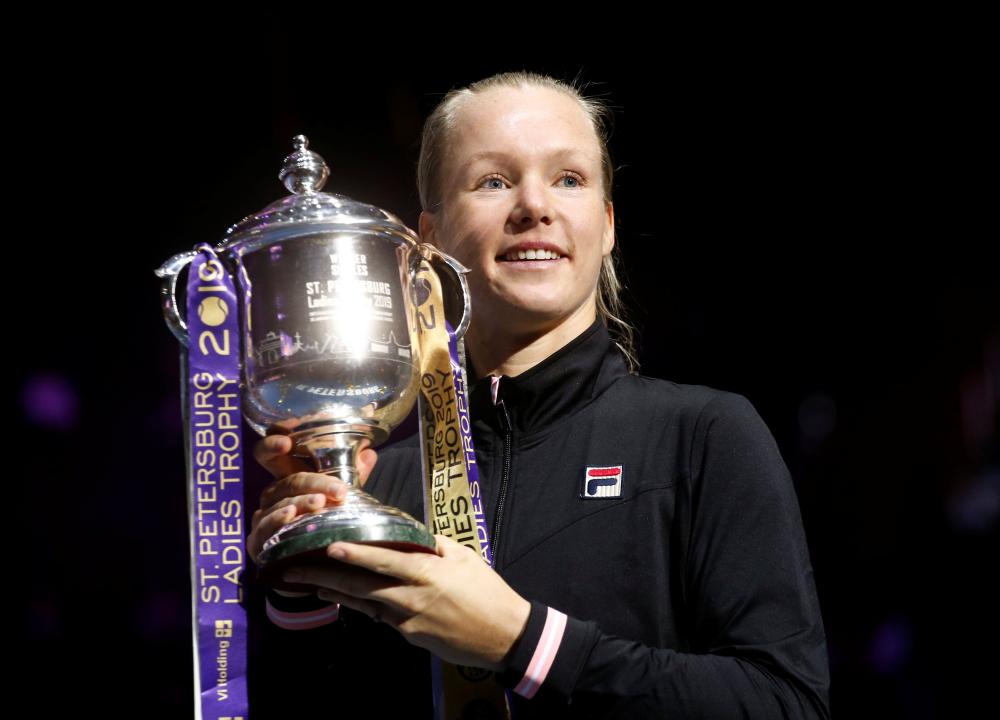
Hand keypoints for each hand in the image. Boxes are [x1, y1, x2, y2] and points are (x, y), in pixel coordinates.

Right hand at [245, 432, 377, 567]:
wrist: (312, 564)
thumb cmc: (324, 523)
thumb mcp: (339, 496)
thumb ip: (353, 475)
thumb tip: (369, 452)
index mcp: (287, 479)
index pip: (269, 455)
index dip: (272, 445)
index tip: (288, 441)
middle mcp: (271, 496)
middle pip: (287, 482)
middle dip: (312, 483)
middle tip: (337, 491)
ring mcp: (262, 517)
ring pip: (278, 504)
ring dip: (301, 502)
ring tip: (320, 503)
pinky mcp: (257, 541)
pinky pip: (264, 528)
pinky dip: (277, 520)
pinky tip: (290, 517)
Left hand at [281, 535, 530, 671]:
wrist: (504, 634)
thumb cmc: (487, 591)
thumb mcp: (464, 557)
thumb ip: (433, 545)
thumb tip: (410, 533)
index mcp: (427, 572)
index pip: (385, 560)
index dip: (356, 554)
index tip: (329, 547)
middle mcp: (412, 596)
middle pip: (362, 585)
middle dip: (326, 576)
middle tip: (296, 569)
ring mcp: (409, 620)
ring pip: (365, 603)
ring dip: (336, 592)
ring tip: (310, 583)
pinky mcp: (410, 636)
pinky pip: (382, 617)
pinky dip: (363, 605)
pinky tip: (345, 598)